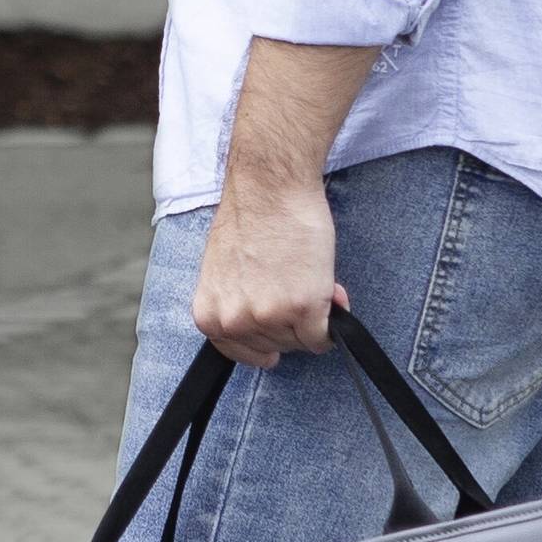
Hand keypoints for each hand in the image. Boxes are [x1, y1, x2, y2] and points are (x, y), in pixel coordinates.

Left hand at [191, 174, 348, 367]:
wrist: (270, 188)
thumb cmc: (251, 220)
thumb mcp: (227, 274)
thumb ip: (242, 305)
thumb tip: (275, 324)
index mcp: (209, 315)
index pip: (241, 353)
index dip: (263, 334)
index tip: (272, 322)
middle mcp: (234, 321)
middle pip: (275, 347)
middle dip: (289, 321)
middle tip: (292, 283)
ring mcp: (269, 317)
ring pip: (301, 342)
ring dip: (311, 316)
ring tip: (305, 276)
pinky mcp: (303, 308)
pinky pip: (323, 339)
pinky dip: (331, 322)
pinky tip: (327, 293)